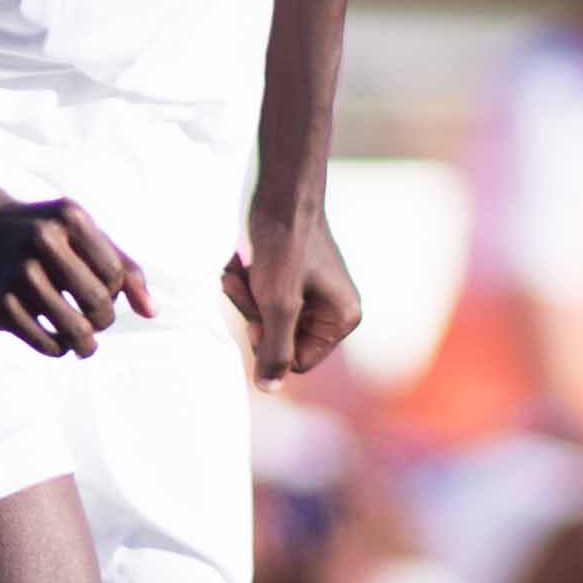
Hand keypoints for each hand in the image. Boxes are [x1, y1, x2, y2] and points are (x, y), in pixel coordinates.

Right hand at [0, 190, 148, 359]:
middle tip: (95, 322)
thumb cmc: (40, 233)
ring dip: (86, 344)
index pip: (116, 275)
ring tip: (85, 344)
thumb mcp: (80, 233)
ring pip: (75, 329)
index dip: (116, 292)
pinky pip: (45, 342)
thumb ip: (122, 266)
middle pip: (98, 303)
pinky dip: (59, 349)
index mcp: (69, 217)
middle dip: (103, 320)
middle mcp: (42, 240)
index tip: (101, 292)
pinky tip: (59, 342)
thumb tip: (151, 313)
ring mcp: (17, 273)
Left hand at [225, 202, 364, 385]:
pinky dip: (246, 284)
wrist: (280, 193)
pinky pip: (262, 298)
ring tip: (241, 271)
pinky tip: (240, 265)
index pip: (296, 362)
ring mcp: (311, 293)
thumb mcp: (279, 304)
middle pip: (280, 341)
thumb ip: (274, 351)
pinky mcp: (291, 277)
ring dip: (246, 296)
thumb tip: (269, 390)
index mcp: (342, 319)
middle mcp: (331, 310)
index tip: (261, 313)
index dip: (271, 342)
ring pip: (266, 319)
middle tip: (247, 285)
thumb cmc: (286, 244)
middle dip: (256, 314)